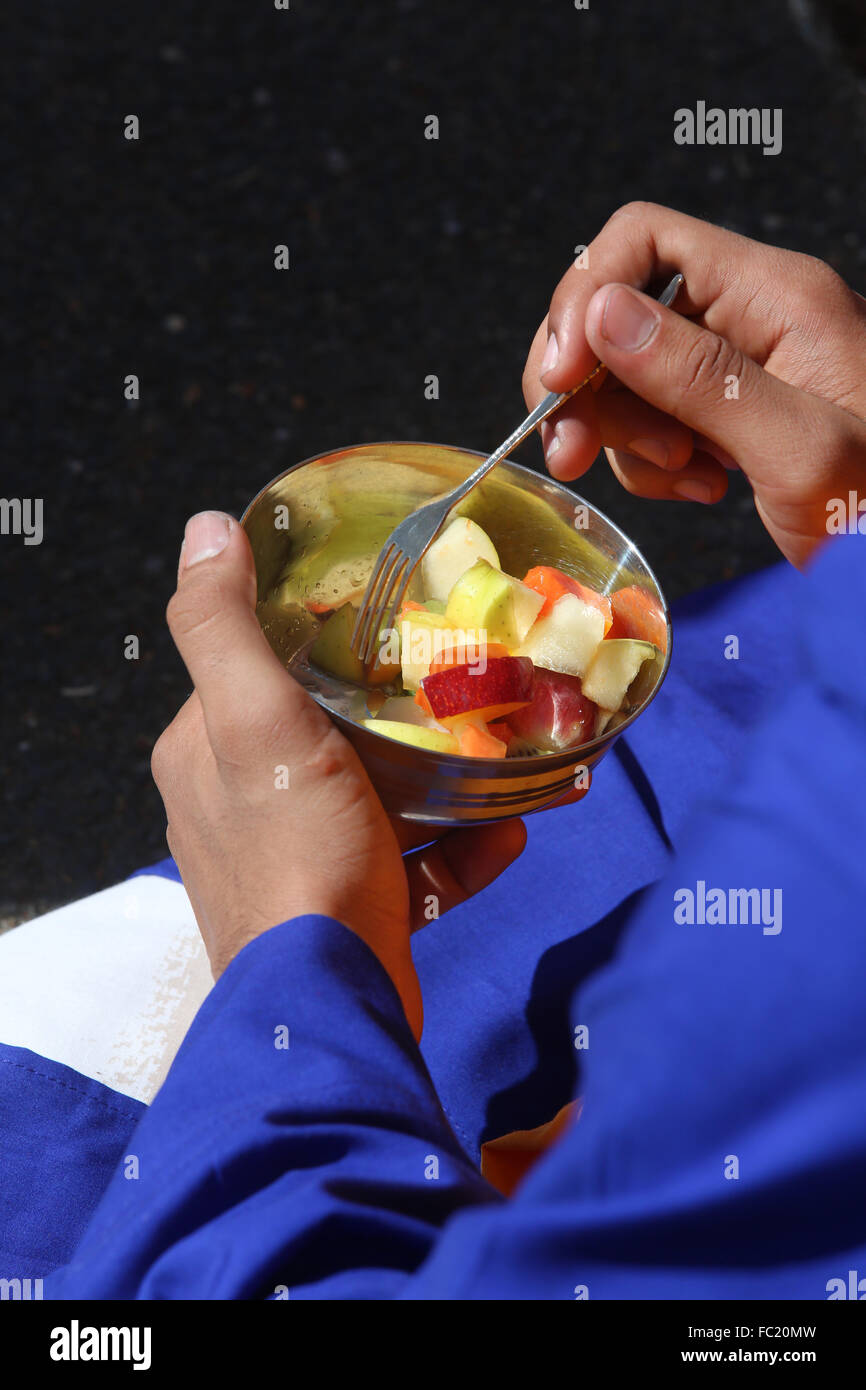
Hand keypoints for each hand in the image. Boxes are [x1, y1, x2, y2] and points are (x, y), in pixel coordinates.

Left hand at [151, 511, 529, 1038]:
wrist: (334, 1005)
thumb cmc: (295, 857)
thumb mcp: (255, 723)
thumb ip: (224, 627)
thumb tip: (208, 529)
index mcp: (206, 756)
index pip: (255, 671)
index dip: (315, 640)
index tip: (386, 618)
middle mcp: (243, 809)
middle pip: (330, 734)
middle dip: (402, 714)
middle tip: (466, 685)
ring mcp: (301, 864)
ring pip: (383, 798)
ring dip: (450, 781)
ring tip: (510, 758)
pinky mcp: (354, 912)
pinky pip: (417, 863)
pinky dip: (463, 848)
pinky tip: (507, 832)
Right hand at [523, 201, 865, 566]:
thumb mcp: (799, 449)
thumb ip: (701, 377)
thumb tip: (603, 313)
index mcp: (776, 294)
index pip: (644, 240)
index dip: (584, 299)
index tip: (559, 381)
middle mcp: (752, 315)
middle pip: (620, 310)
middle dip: (587, 384)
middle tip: (577, 452)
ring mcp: (738, 365)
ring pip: (625, 373)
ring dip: (623, 433)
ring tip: (683, 476)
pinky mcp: (729, 412)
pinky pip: (651, 419)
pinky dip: (651, 461)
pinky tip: (702, 487)